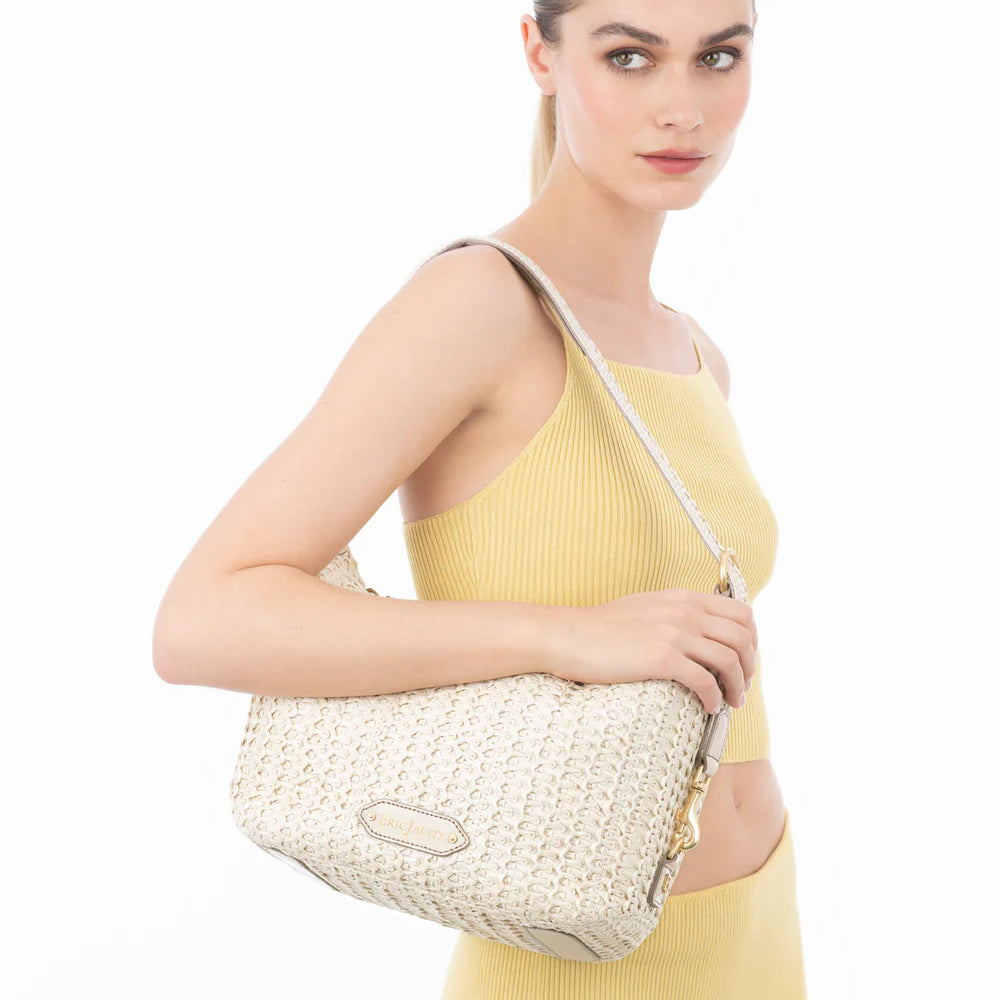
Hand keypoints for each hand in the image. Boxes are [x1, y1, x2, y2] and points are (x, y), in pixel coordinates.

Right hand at [554, 588, 756, 712]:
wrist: (570, 635)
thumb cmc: (602, 628)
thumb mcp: (647, 606)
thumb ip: (676, 613)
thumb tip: (700, 631)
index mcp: (683, 597)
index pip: (742, 613)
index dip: (752, 641)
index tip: (746, 662)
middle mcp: (684, 611)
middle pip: (742, 637)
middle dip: (750, 666)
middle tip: (742, 687)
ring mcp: (674, 633)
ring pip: (729, 660)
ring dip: (737, 686)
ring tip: (731, 703)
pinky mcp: (661, 658)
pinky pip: (704, 681)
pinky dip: (714, 698)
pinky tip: (708, 707)